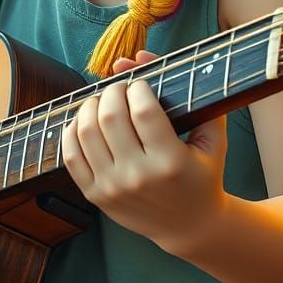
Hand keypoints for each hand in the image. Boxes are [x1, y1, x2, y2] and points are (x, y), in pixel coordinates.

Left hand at [61, 49, 227, 250]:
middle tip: (121, 88)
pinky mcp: (95, 196)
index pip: (143, 110)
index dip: (138, 87)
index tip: (142, 85)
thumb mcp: (212, 136)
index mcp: (170, 163)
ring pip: (86, 131)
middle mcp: (138, 177)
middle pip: (111, 116)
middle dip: (113, 91)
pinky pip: (70, 155)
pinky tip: (87, 120)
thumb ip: (188, 91)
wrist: (190, 227)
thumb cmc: (203, 175)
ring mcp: (112, 188)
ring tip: (104, 100)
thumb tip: (140, 55)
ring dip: (91, 105)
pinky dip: (73, 129)